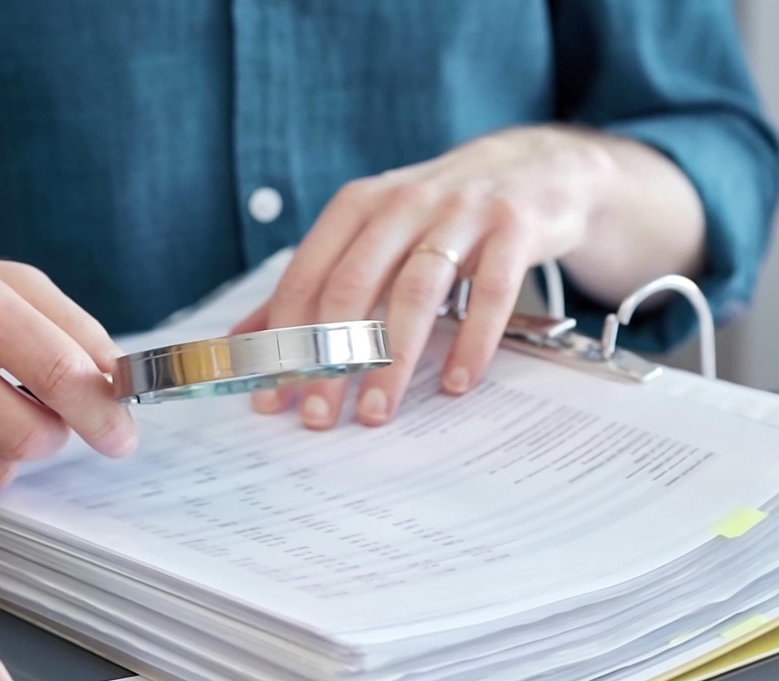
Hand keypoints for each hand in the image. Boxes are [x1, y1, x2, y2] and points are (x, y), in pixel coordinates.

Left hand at [244, 126, 618, 428]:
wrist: (536, 168)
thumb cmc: (441, 214)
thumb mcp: (373, 235)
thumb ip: (313, 285)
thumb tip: (242, 344)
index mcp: (358, 206)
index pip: (307, 278)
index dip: (285, 340)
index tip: (274, 397)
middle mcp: (403, 203)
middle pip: (353, 286)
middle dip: (330, 358)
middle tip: (320, 416)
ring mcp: (462, 212)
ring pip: (416, 292)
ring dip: (392, 359)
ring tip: (377, 410)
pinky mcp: (514, 227)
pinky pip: (492, 292)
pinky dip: (472, 341)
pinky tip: (456, 382)